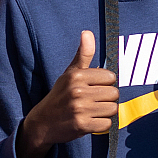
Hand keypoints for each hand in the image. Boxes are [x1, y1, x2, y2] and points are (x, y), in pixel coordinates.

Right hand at [16, 32, 117, 157]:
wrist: (42, 123)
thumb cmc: (60, 96)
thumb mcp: (69, 74)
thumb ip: (83, 54)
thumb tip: (87, 32)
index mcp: (76, 76)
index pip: (110, 77)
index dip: (104, 84)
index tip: (93, 88)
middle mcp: (77, 91)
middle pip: (114, 94)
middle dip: (106, 99)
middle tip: (92, 102)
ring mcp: (79, 109)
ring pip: (112, 109)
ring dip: (104, 112)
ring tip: (91, 111)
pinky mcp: (82, 125)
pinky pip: (107, 124)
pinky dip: (101, 125)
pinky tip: (89, 121)